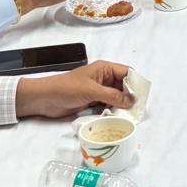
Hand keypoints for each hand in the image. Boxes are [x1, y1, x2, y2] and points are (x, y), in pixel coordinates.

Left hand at [15, 60, 133, 118]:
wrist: (45, 99)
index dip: (135, 83)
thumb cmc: (66, 88)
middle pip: (123, 86)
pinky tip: (116, 118)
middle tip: (136, 110)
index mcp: (104, 69)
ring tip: (128, 116)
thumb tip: (131, 101)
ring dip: (121, 105)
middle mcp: (103, 78)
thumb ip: (112, 96)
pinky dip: (113, 111)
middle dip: (130, 96)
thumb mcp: (91, 91)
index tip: (141, 96)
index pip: (126, 73)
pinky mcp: (92, 102)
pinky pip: (108, 105)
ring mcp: (98, 91)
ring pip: (116, 97)